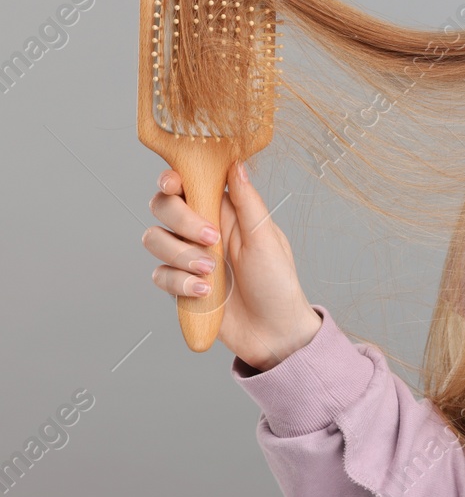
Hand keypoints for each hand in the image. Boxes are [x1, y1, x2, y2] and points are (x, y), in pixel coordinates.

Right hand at [143, 161, 321, 370]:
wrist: (273, 332)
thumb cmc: (278, 282)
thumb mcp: (267, 239)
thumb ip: (248, 203)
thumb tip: (236, 164)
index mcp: (226, 211)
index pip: (189, 184)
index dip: (172, 178)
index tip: (172, 183)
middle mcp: (202, 229)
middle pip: (163, 207)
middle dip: (180, 220)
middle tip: (211, 239)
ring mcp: (189, 257)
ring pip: (155, 239)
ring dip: (180, 255)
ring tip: (211, 272)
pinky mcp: (179, 284)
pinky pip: (159, 275)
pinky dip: (179, 283)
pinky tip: (204, 292)